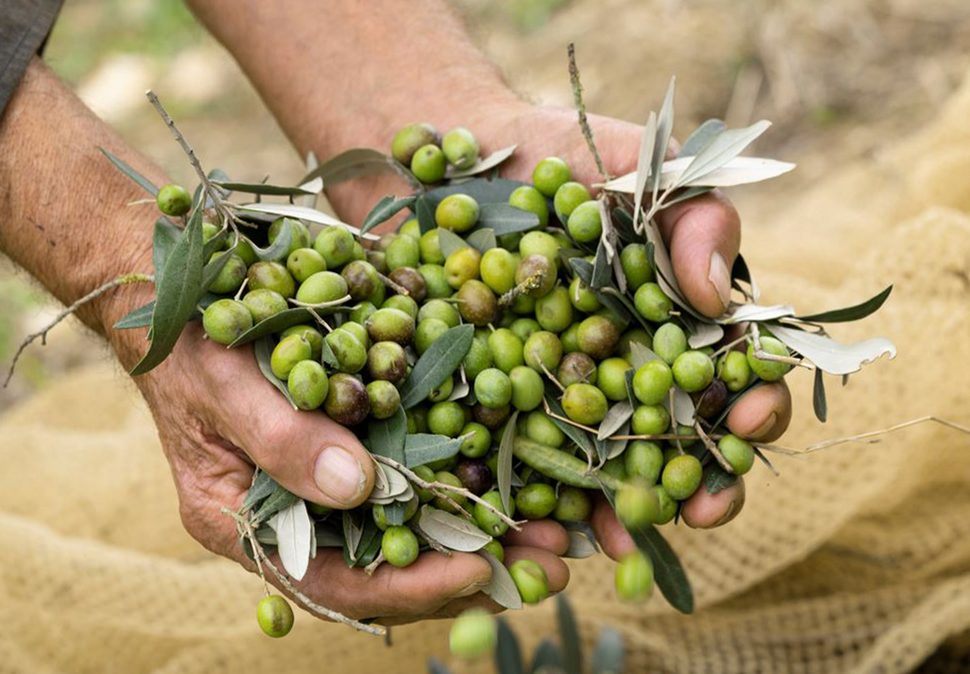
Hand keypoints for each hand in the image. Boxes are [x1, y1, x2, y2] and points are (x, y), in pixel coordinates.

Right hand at [115, 317, 568, 623]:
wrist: (174, 290)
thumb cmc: (188, 337)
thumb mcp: (224, 383)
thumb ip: (281, 438)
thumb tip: (357, 487)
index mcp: (245, 522)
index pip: (337, 580)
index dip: (411, 584)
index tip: (481, 570)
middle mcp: (291, 516)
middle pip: (388, 568)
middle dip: (470, 570)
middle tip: (552, 563)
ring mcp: (322, 484)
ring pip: (410, 531)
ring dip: (482, 534)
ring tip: (558, 533)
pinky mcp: (350, 446)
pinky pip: (412, 482)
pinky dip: (464, 486)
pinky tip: (518, 478)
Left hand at [482, 103, 792, 558]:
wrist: (443, 161)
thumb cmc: (550, 155)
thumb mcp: (630, 164)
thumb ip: (689, 213)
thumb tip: (715, 293)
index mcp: (672, 319)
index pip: (732, 372)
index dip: (752, 402)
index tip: (751, 421)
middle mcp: (626, 368)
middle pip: (678, 438)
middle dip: (698, 481)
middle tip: (701, 509)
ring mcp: (561, 395)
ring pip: (604, 468)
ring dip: (622, 512)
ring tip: (624, 540)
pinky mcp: (495, 408)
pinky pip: (518, 466)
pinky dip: (532, 504)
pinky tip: (539, 535)